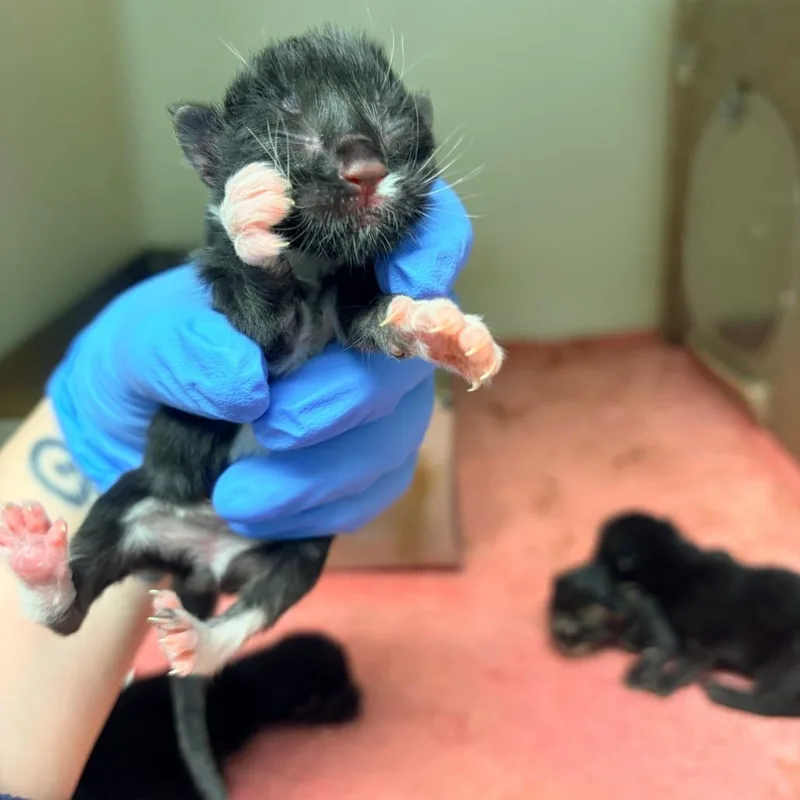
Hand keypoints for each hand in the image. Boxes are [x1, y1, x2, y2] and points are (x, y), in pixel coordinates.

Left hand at [46, 178, 471, 538]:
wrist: (143, 435)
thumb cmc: (155, 362)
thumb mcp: (139, 342)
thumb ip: (179, 347)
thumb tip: (249, 384)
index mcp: (327, 265)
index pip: (419, 232)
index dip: (431, 251)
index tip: (405, 287)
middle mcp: (368, 324)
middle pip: (411, 350)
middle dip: (349, 396)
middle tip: (272, 428)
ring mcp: (380, 396)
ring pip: (400, 426)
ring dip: (328, 470)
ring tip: (237, 496)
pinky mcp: (374, 460)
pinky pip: (382, 484)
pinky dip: (326, 506)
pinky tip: (262, 514)